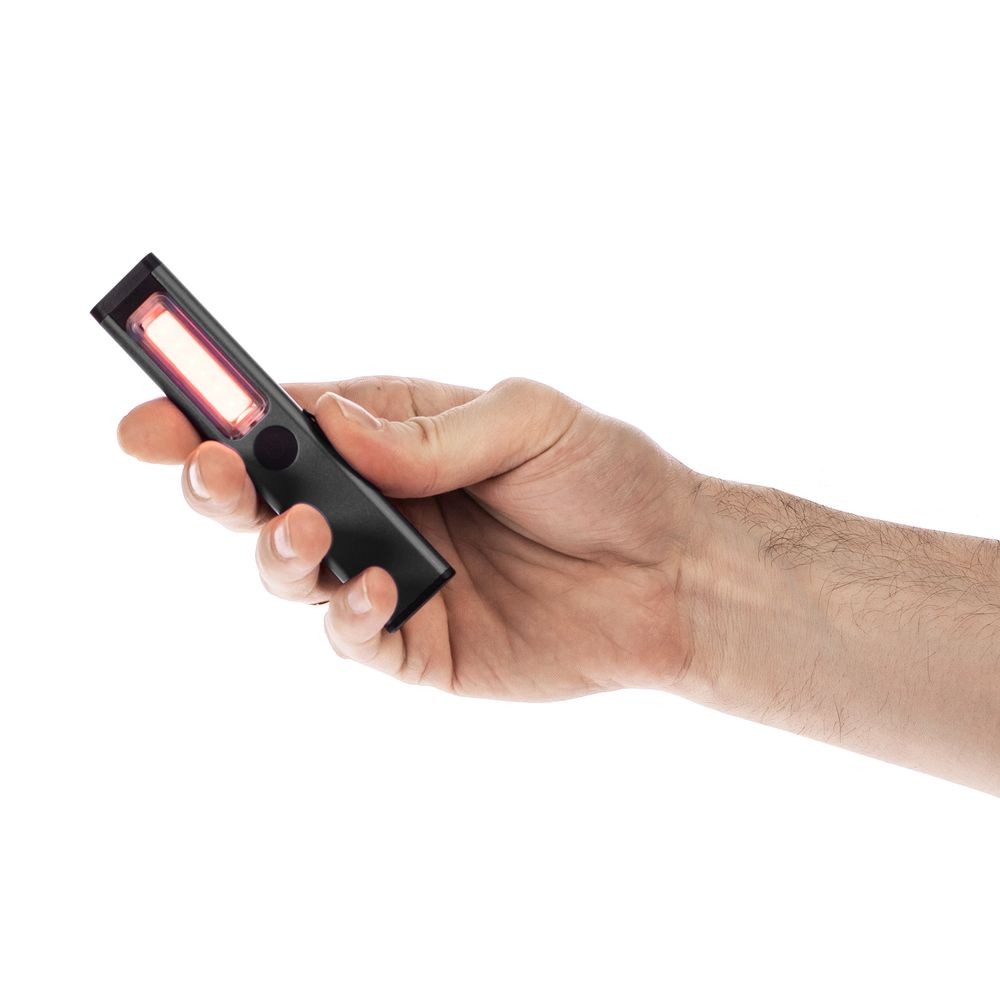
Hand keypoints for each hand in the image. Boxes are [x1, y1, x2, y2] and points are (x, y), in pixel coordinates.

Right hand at [118, 377, 701, 699]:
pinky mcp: (418, 643)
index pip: (286, 423)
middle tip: (204, 472)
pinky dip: (348, 616)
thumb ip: (428, 433)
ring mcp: (393, 576)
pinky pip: (355, 638)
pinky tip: (374, 591)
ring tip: (302, 532)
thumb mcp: (529, 421)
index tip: (149, 419)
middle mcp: (381, 506)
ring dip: (277, 551)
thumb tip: (329, 426)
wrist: (672, 571)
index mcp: (396, 437)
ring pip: (295, 572)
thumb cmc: (607, 478)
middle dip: (218, 486)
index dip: (212, 419)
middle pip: (268, 498)